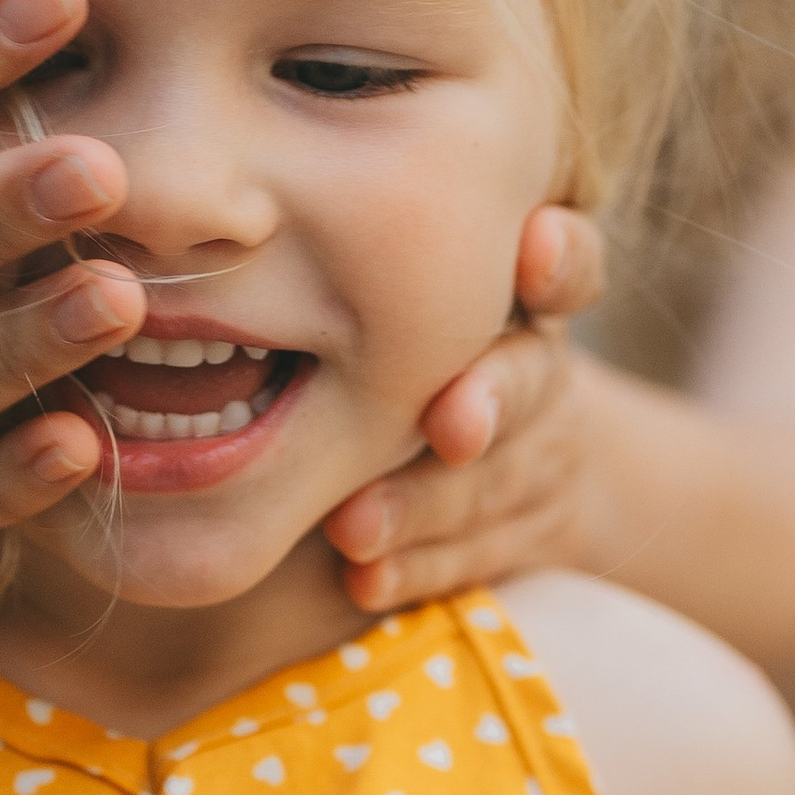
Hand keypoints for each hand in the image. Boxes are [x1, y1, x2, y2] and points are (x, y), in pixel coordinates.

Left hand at [322, 205, 603, 611]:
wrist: (528, 462)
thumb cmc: (425, 344)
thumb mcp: (419, 288)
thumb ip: (356, 256)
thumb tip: (227, 213)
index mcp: (523, 298)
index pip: (567, 264)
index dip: (560, 260)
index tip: (534, 244)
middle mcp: (542, 372)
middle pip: (533, 381)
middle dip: (494, 401)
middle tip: (450, 424)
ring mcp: (542, 459)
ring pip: (499, 481)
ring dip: (426, 504)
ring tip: (356, 527)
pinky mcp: (533, 535)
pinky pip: (480, 555)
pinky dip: (420, 567)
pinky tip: (365, 580)